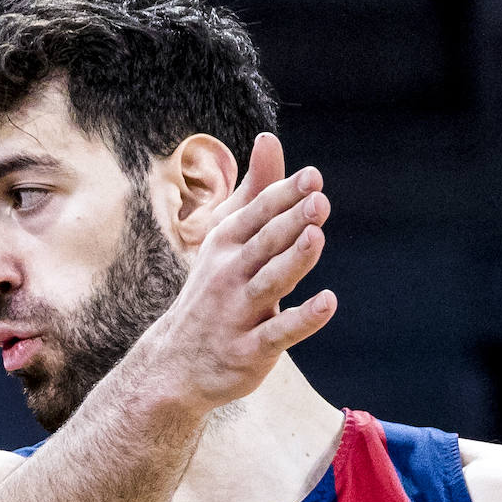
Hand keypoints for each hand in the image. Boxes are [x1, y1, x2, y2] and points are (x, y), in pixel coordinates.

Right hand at [146, 132, 335, 408]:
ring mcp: (238, 313)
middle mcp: (229, 275)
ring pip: (269, 283)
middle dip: (290, 222)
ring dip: (292, 261)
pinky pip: (278, 332)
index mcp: (225, 245)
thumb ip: (255, 192)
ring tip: (315, 237)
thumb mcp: (226, 239)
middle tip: (317, 201)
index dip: (283, 196)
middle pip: (264, 244)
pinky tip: (327, 302)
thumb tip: (269, 138)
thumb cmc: (212, 293)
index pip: (257, 215)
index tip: (313, 178)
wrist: (175, 363)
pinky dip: (301, 319)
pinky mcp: (249, 349)